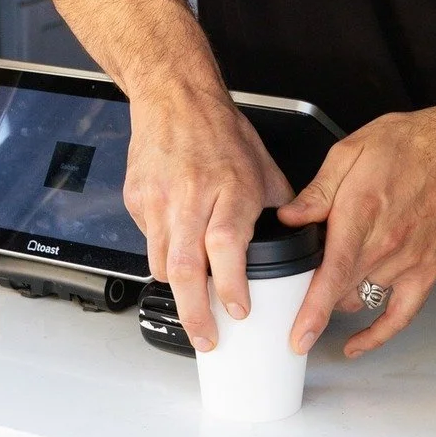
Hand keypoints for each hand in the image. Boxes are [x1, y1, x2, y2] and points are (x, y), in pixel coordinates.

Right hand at [124, 84, 291, 350]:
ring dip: (177, 289)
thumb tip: (298, 238)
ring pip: (161, 262)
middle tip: (207, 339)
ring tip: (192, 303)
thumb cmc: (219, 128)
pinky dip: (162, 253)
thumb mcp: (262, 166)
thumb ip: (279, 206)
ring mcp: (158, 199)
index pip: (226, 246)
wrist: (173, 97)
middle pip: (185, 268)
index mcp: (229, 188)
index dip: (231, 284)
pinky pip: (148, 241)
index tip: (239, 311)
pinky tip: (177, 247)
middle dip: (194, 313)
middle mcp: (191, 196)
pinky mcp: (136, 199)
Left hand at [278, 105, 435, 358]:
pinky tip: (357, 342)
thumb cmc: (407, 146)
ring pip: (361, 300)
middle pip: (340, 290)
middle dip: (313, 293)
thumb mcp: (350, 152)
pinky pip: (402, 315)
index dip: (314, 308)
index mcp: (361, 213)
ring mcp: (408, 262)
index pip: (334, 272)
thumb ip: (317, 191)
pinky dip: (379, 333)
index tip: (299, 335)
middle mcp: (386, 245)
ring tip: (327, 281)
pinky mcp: (427, 271)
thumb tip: (289, 218)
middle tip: (297, 278)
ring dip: (339, 298)